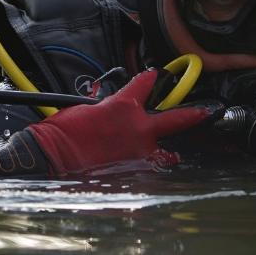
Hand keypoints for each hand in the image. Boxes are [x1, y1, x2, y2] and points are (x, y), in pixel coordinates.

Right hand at [27, 69, 210, 175]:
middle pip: (176, 118)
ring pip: (167, 154)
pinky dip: (146, 176)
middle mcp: (138, 127)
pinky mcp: (134, 173)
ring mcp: (140, 152)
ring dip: (168, 155)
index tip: (155, 75)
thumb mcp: (84, 111)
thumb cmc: (61, 133)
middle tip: (204, 113)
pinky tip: (146, 179)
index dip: (151, 78)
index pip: (144, 83)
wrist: (50, 158)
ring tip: (174, 156)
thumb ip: (105, 109)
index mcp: (124, 105)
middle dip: (193, 115)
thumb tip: (108, 112)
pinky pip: (148, 174)